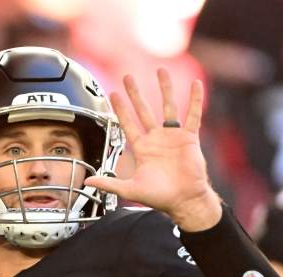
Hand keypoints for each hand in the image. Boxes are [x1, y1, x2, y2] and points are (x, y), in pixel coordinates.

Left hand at [84, 68, 221, 230]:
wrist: (184, 200)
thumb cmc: (160, 197)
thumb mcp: (130, 189)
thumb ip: (109, 184)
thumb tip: (86, 182)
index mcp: (142, 148)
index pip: (128, 123)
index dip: (120, 109)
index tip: (113, 93)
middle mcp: (156, 138)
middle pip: (144, 110)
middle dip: (136, 93)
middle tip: (128, 77)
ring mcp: (173, 137)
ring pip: (168, 107)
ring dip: (164, 89)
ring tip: (161, 71)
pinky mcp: (189, 138)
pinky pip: (193, 115)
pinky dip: (195, 100)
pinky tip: (196, 84)